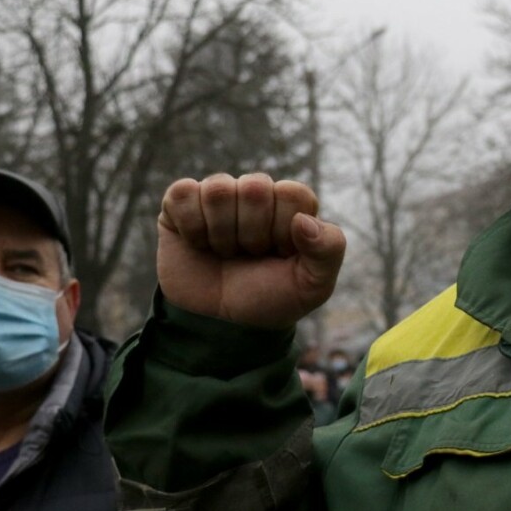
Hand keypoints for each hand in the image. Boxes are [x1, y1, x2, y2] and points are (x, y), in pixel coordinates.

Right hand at [156, 174, 345, 329]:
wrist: (223, 324)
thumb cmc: (270, 298)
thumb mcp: (313, 285)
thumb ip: (329, 250)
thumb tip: (304, 220)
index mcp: (290, 204)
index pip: (293, 192)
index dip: (283, 229)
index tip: (280, 254)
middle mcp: (255, 193)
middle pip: (255, 186)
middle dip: (252, 234)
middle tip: (250, 255)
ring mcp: (217, 195)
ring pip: (218, 189)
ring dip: (222, 234)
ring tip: (225, 253)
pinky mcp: (181, 203)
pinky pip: (183, 194)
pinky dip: (192, 228)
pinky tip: (199, 245)